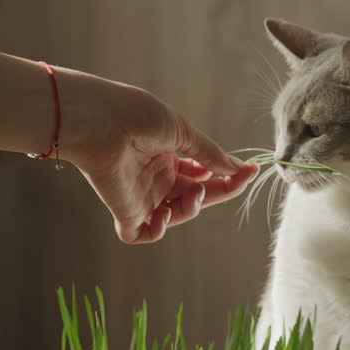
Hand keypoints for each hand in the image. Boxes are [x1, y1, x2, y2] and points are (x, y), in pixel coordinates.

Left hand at [63, 80, 257, 243]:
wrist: (99, 121)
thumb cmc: (136, 116)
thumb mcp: (182, 131)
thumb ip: (209, 153)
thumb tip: (237, 168)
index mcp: (170, 155)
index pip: (205, 173)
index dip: (228, 175)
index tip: (250, 171)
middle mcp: (157, 177)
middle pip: (197, 195)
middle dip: (219, 190)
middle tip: (236, 181)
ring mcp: (141, 195)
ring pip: (177, 214)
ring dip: (193, 208)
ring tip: (194, 192)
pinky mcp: (124, 210)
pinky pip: (142, 233)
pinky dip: (156, 230)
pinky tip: (162, 214)